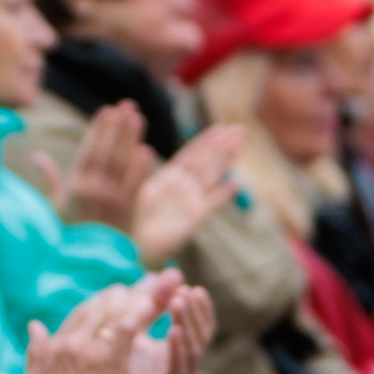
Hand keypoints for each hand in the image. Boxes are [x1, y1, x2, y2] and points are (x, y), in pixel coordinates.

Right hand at [22, 283, 164, 373]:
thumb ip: (37, 351)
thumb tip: (35, 327)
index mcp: (52, 348)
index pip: (77, 317)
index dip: (96, 304)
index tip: (110, 296)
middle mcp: (69, 344)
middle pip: (97, 312)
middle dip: (116, 298)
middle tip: (131, 290)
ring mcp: (90, 351)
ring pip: (113, 316)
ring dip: (131, 302)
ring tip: (149, 293)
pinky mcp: (109, 362)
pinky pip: (127, 330)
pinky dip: (138, 315)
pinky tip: (151, 307)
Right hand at [34, 101, 150, 229]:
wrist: (81, 265)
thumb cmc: (66, 234)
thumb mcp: (54, 206)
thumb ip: (50, 178)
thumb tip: (36, 156)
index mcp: (74, 187)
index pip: (88, 151)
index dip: (98, 130)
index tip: (106, 110)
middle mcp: (92, 192)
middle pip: (107, 152)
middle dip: (117, 127)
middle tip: (127, 105)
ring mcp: (111, 202)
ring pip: (122, 165)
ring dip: (130, 140)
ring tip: (137, 118)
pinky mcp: (127, 214)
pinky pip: (135, 187)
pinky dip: (141, 169)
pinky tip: (147, 151)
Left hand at [118, 275, 215, 373]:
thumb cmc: (107, 364)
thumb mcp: (131, 327)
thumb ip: (149, 303)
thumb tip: (171, 272)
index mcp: (175, 354)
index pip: (196, 327)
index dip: (196, 307)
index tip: (188, 285)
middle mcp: (179, 370)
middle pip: (199, 338)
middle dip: (193, 313)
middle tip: (185, 291)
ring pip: (193, 353)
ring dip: (188, 325)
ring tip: (178, 302)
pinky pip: (178, 373)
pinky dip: (179, 351)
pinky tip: (174, 330)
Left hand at [129, 124, 243, 263]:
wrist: (136, 245)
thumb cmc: (134, 218)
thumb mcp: (141, 191)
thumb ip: (147, 174)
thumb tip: (144, 151)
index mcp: (169, 177)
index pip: (191, 155)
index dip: (206, 141)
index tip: (220, 128)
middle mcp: (182, 187)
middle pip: (205, 162)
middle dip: (221, 146)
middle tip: (238, 129)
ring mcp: (191, 201)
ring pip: (211, 176)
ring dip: (225, 161)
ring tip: (240, 145)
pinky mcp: (195, 218)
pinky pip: (212, 203)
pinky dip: (224, 193)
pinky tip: (235, 182)